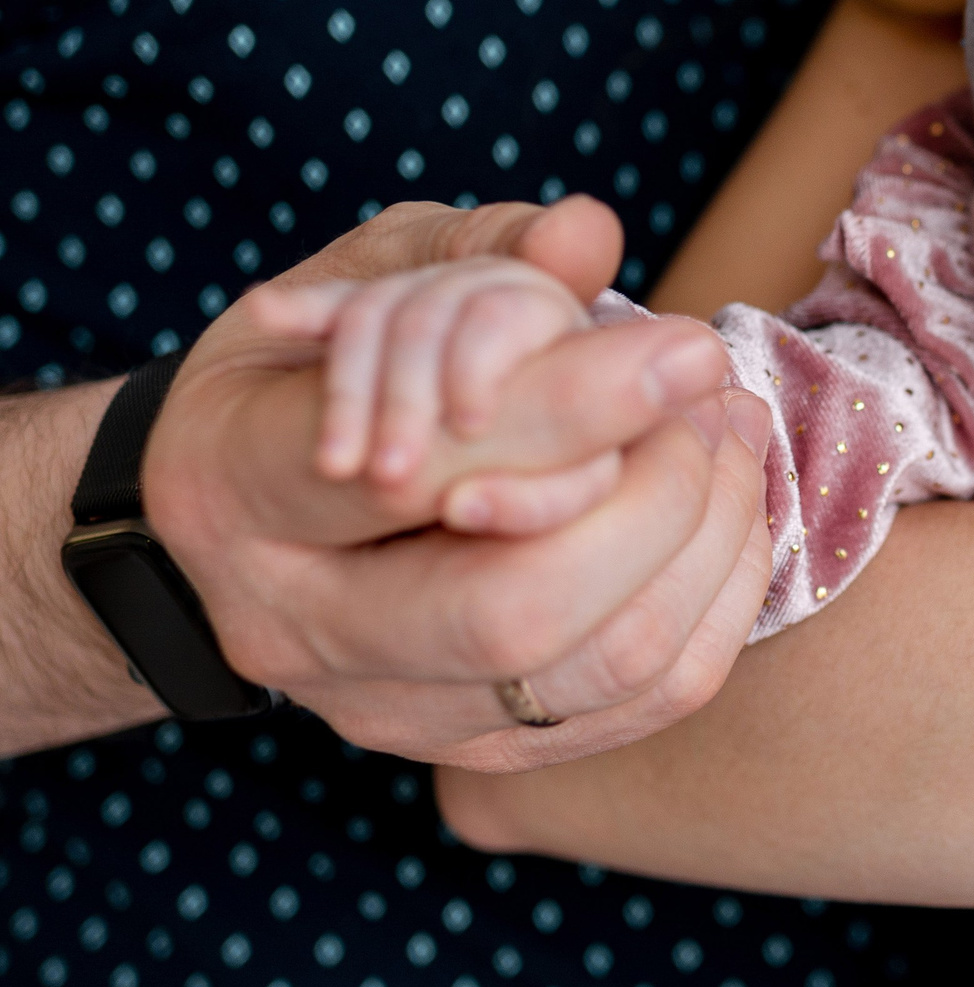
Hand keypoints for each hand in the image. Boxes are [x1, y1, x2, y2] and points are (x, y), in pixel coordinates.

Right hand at [144, 196, 778, 770]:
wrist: (262, 509)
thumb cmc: (325, 366)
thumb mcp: (371, 277)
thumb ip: (479, 252)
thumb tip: (588, 235)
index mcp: (234, 490)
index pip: (406, 479)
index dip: (562, 413)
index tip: (682, 349)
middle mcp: (295, 633)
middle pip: (512, 612)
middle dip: (655, 496)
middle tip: (705, 393)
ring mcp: (388, 712)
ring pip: (601, 665)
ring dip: (707, 540)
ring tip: (726, 430)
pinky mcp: (482, 751)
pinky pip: (651, 698)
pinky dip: (720, 597)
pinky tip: (727, 508)